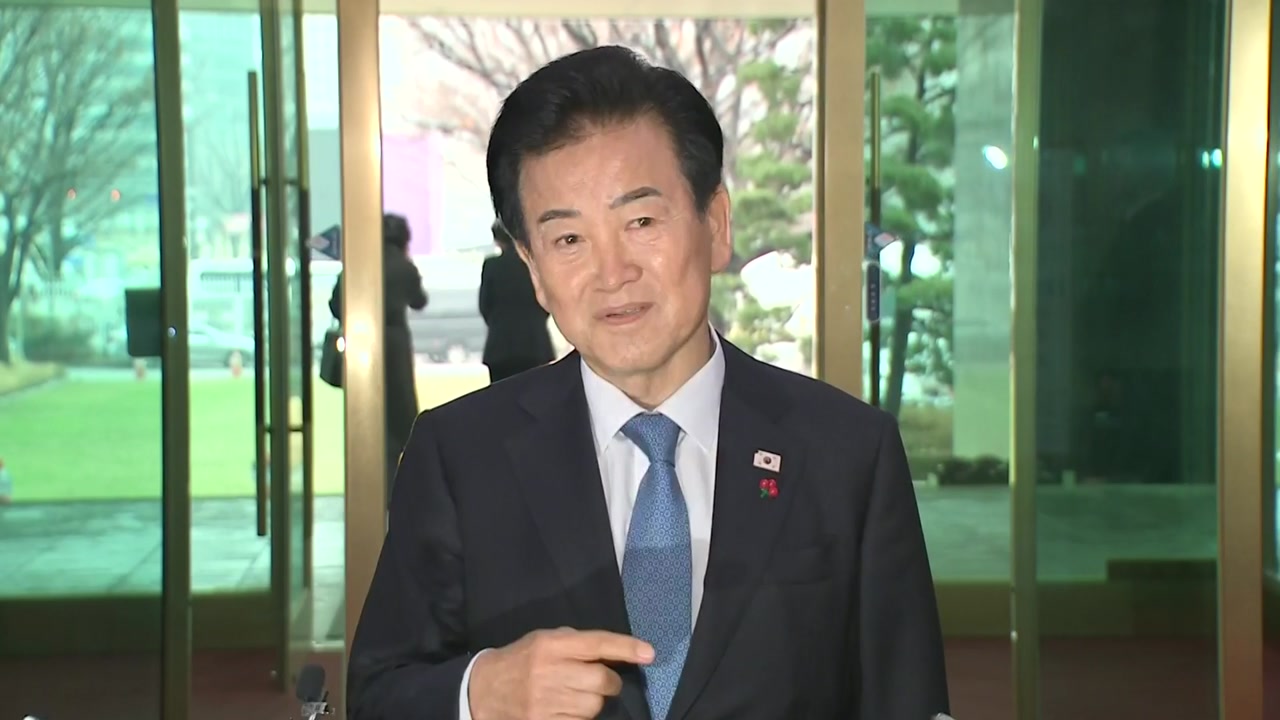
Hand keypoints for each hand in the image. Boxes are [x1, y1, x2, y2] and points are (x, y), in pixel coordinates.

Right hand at [469, 627, 653, 719]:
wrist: (482, 691)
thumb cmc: (521, 661)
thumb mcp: (544, 641)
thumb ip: (576, 644)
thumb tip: (616, 653)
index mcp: (550, 645)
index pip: (596, 643)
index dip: (626, 647)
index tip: (649, 653)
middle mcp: (548, 671)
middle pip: (601, 680)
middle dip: (607, 682)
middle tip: (598, 681)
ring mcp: (545, 702)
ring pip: (594, 706)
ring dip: (593, 703)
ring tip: (574, 696)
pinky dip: (579, 718)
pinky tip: (565, 710)